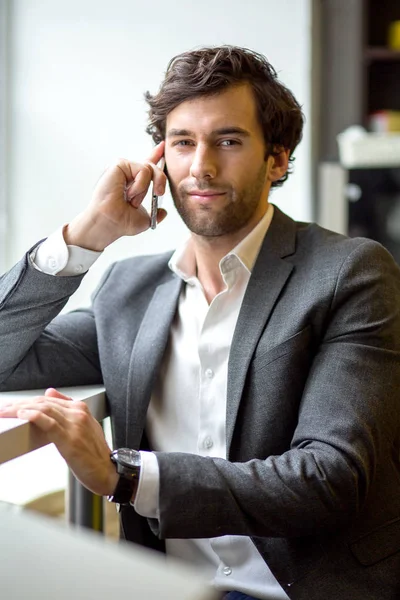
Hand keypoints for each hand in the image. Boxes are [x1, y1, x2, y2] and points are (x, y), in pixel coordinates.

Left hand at [0, 388, 117, 495]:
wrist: (109, 472)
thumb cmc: (95, 454)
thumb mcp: (84, 426)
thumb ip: (67, 408)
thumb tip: (50, 392)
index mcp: (81, 409)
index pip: (48, 399)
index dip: (28, 401)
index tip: (12, 406)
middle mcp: (78, 413)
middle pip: (43, 402)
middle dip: (20, 404)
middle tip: (3, 409)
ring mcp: (74, 425)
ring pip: (43, 409)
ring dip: (20, 409)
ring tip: (5, 412)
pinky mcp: (69, 438)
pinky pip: (48, 422)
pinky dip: (33, 416)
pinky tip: (22, 415)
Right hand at [64, 142, 167, 251]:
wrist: (110, 223)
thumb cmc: (121, 223)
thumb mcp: (145, 220)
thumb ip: (156, 214)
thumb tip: (164, 212)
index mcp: (134, 183)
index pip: (146, 167)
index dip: (155, 155)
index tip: (162, 146)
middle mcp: (127, 174)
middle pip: (152, 166)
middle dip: (160, 179)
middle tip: (159, 193)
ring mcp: (123, 169)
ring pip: (149, 168)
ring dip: (144, 188)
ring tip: (132, 199)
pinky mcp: (119, 165)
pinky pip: (143, 170)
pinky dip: (140, 184)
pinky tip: (128, 193)